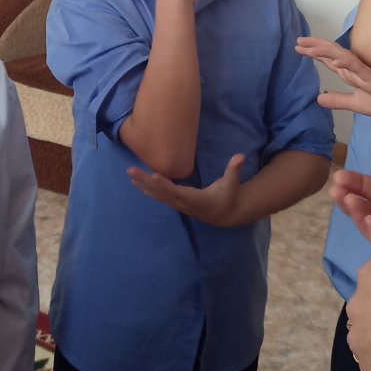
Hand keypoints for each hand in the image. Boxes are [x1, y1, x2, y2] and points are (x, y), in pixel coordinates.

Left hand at [127, 153, 244, 226]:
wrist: (224, 214)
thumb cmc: (228, 196)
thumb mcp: (232, 184)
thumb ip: (234, 170)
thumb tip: (240, 156)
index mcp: (196, 199)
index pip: (178, 192)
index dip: (165, 185)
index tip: (154, 175)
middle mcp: (183, 203)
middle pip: (162, 193)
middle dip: (146, 182)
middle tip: (132, 171)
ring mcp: (178, 204)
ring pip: (157, 195)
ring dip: (143, 185)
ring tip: (130, 174)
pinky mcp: (175, 202)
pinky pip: (158, 196)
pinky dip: (147, 189)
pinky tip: (136, 182)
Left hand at [297, 37, 370, 120]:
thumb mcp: (357, 104)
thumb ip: (339, 100)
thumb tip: (318, 98)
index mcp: (352, 74)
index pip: (330, 61)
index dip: (315, 53)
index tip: (299, 47)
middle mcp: (356, 69)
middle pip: (332, 54)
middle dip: (315, 47)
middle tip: (298, 41)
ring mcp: (365, 71)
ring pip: (342, 57)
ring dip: (325, 51)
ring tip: (309, 47)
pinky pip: (358, 68)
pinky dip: (346, 63)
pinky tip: (334, 61)